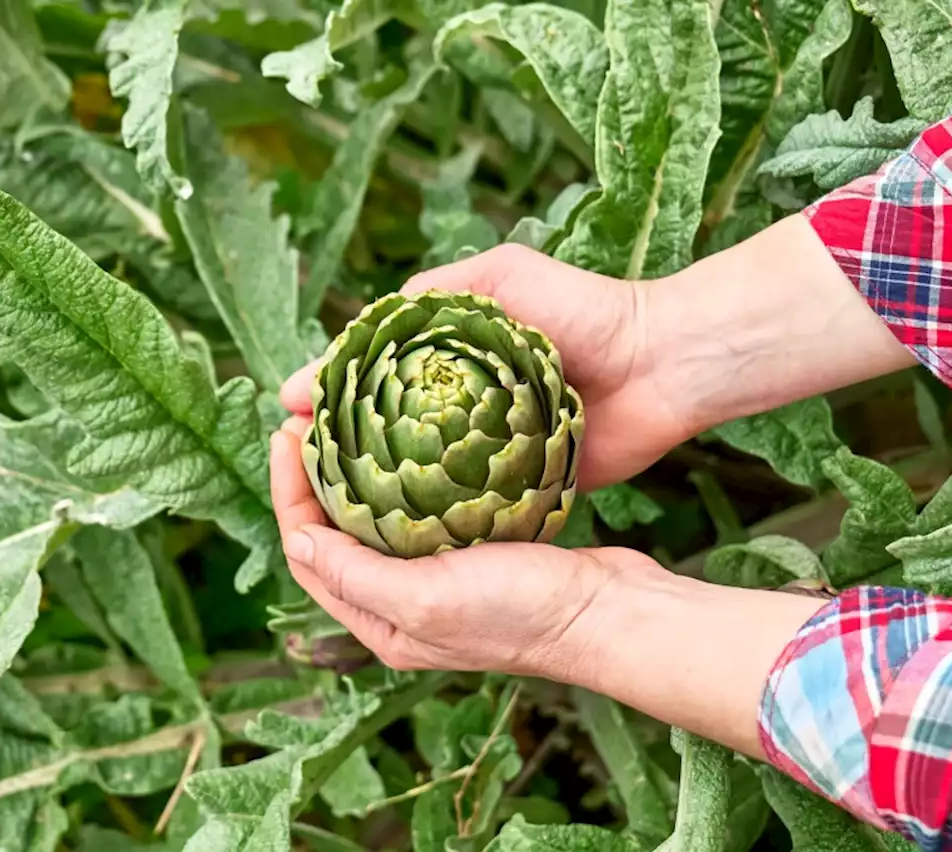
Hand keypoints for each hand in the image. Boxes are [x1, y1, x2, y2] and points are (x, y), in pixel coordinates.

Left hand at [269, 416, 661, 678]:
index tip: (288, 432)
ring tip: (344, 420)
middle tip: (308, 417)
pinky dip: (401, 476)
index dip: (289, 491)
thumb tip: (299, 538)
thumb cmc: (522, 613)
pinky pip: (418, 510)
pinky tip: (405, 441)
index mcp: (380, 621)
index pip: (308, 550)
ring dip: (353, 473)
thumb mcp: (426, 599)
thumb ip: (356, 574)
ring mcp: (437, 577)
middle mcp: (400, 603)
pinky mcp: (472, 552)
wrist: (607, 612)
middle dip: (313, 476)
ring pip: (374, 518)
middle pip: (334, 532)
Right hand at [282, 243, 692, 488]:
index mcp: (450, 359)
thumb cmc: (583, 310)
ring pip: (416, 475)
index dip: (326, 391)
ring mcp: (488, 450)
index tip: (289, 408)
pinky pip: (467, 507)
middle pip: (383, 431)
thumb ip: (438, 292)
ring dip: (371, 490)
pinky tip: (390, 534)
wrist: (662, 363)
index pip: (370, 376)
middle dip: (334, 446)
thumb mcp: (501, 276)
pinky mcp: (521, 487)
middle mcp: (461, 407)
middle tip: (293, 460)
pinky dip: (431, 519)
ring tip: (326, 505)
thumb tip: (363, 322)